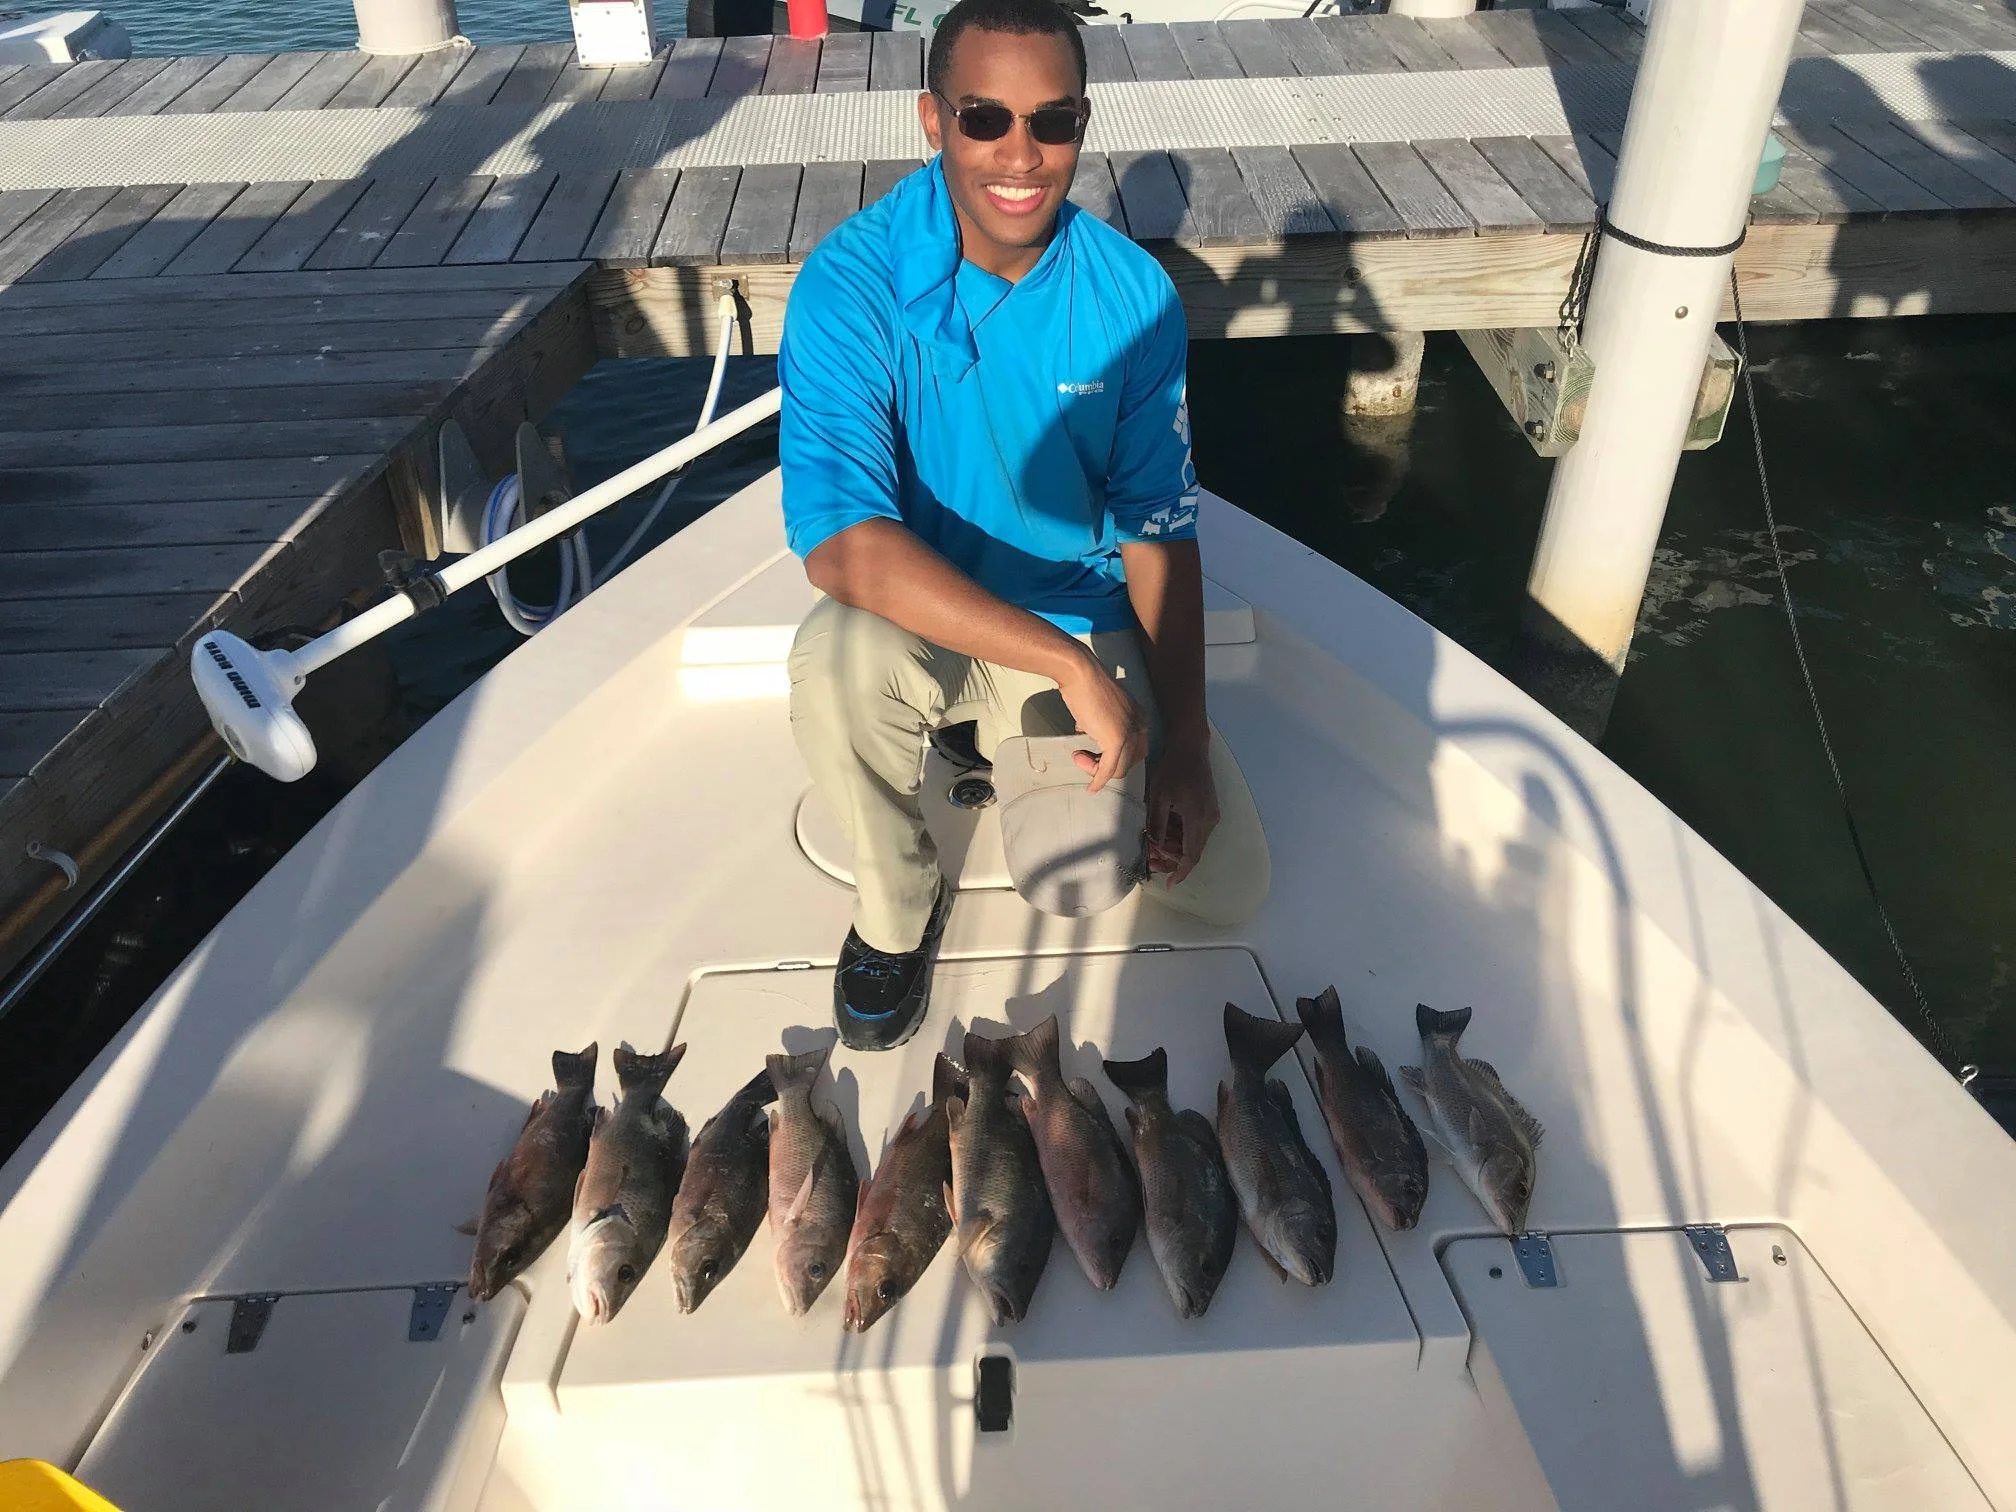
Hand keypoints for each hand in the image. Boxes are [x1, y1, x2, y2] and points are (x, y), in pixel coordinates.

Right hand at [1057, 654, 1148, 794]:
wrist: (1080, 673)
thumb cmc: (1086, 685)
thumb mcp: (1100, 708)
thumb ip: (1100, 722)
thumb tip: (1087, 731)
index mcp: (1140, 718)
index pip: (1135, 749)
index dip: (1115, 756)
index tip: (1092, 753)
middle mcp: (1140, 727)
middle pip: (1130, 762)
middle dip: (1107, 766)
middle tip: (1083, 758)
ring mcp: (1130, 734)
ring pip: (1119, 769)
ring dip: (1096, 770)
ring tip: (1077, 757)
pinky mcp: (1117, 741)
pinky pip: (1108, 770)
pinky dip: (1098, 780)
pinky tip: (1091, 788)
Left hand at [1143, 735, 1218, 886]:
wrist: (1190, 746)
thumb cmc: (1172, 769)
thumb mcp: (1158, 797)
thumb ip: (1157, 825)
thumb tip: (1156, 847)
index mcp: (1197, 819)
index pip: (1191, 856)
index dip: (1180, 872)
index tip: (1169, 883)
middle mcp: (1209, 820)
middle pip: (1194, 851)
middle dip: (1174, 860)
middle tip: (1152, 861)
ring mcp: (1211, 814)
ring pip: (1194, 841)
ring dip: (1176, 848)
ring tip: (1154, 846)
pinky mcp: (1209, 808)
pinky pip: (1196, 830)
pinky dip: (1181, 836)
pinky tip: (1165, 832)